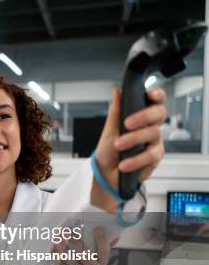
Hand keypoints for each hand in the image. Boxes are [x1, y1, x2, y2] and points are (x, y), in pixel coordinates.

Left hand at [55, 227, 114, 264]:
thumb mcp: (99, 258)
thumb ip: (106, 245)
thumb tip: (116, 234)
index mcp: (102, 263)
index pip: (104, 251)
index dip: (102, 240)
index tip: (97, 228)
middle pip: (86, 257)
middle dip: (76, 243)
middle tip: (68, 231)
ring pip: (72, 263)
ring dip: (63, 249)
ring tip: (57, 238)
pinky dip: (57, 258)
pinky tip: (53, 249)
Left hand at [91, 88, 166, 211]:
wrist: (106, 172)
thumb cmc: (109, 149)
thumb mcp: (109, 129)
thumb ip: (116, 111)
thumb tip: (116, 91)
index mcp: (141, 116)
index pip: (155, 101)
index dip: (157, 95)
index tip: (150, 94)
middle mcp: (151, 127)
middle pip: (159, 114)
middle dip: (143, 117)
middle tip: (127, 124)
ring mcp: (155, 142)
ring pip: (154, 134)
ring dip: (134, 140)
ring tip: (118, 146)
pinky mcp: (155, 158)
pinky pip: (151, 156)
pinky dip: (135, 160)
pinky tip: (124, 163)